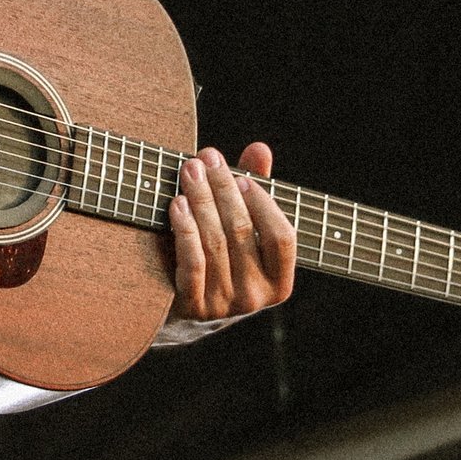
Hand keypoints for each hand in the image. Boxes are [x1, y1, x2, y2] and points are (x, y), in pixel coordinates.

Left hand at [168, 142, 294, 321]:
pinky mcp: (193, 307)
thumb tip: (260, 149)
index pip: (283, 238)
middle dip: (222, 189)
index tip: (242, 176)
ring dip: (201, 202)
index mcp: (279, 281)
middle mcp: (256, 297)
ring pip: (215, 243)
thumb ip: (254, 191)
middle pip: (242, 232)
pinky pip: (192, 263)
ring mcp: (224, 305)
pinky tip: (177, 205)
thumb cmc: (220, 259)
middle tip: (205, 159)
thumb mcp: (242, 230)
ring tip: (189, 173)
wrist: (182, 310)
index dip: (263, 204)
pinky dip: (185, 230)